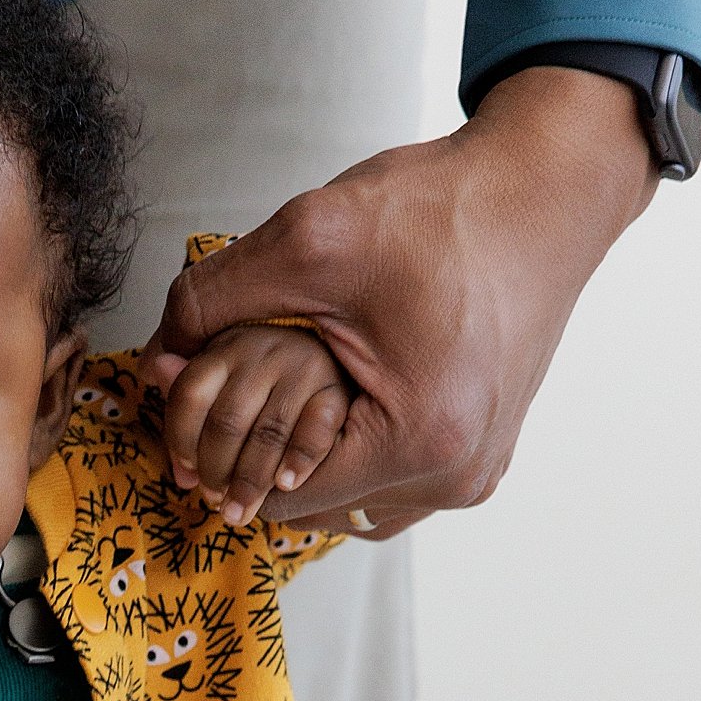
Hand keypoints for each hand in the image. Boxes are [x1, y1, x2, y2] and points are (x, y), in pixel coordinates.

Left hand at [148, 67, 658, 537]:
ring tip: (284, 392)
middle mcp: (456, 477)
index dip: (220, 453)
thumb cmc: (442, 209)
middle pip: (312, 512)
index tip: (191, 404)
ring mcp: (475, 474)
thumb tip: (154, 360)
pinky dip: (352, 454)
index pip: (275, 499)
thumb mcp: (307, 240)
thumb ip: (211, 304)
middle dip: (260, 458)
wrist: (545, 188)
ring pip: (351, 505)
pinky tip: (333, 399)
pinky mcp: (484, 455)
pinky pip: (392, 487)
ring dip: (306, 461)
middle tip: (230, 390)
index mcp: (418, 442)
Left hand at [163, 323, 351, 526]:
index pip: (190, 395)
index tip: (186, 473)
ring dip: (250, 481)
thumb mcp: (222, 376)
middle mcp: (263, 352)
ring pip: (268, 434)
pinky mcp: (336, 390)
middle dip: (215, 471)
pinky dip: (298, 462)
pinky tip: (284, 485)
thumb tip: (159, 397)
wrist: (331, 354)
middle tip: (214, 500)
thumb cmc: (263, 377)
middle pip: (227, 422)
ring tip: (239, 511)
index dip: (181, 442)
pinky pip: (315, 431)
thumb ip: (189, 393)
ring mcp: (302, 369)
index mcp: (225, 348)